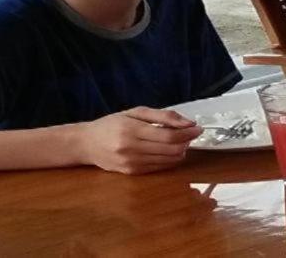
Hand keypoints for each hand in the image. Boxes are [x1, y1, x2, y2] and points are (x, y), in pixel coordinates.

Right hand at [78, 107, 202, 174]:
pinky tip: (170, 150)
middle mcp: (132, 149)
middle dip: (186, 141)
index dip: (187, 133)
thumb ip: (161, 116)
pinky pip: (160, 168)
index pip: (168, 136)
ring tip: (181, 141)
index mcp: (132, 130)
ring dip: (180, 151)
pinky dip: (170, 159)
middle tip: (192, 133)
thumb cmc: (111, 124)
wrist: (87, 144)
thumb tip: (187, 122)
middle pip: (170, 149)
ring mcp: (132, 164)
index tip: (198, 128)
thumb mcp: (134, 112)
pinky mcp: (133, 173)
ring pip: (167, 160)